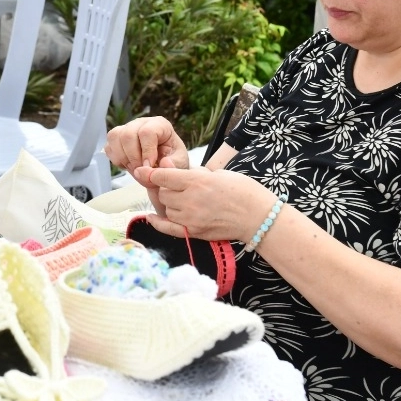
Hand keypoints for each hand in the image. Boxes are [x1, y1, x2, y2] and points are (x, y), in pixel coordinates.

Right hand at [104, 116, 186, 172]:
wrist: (162, 166)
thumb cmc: (172, 161)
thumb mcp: (180, 163)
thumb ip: (174, 165)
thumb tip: (164, 163)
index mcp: (159, 124)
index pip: (147, 132)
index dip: (147, 151)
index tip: (150, 166)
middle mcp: (141, 123)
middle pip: (128, 134)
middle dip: (133, 157)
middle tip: (142, 171)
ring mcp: (126, 129)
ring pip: (115, 137)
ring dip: (123, 158)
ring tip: (136, 169)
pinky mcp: (116, 139)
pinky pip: (109, 147)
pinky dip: (116, 160)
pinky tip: (128, 165)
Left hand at [139, 166, 276, 242]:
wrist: (258, 216)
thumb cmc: (241, 190)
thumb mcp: (216, 173)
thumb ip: (190, 172)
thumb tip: (167, 167)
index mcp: (196, 182)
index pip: (163, 176)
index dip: (151, 172)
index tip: (142, 170)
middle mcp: (190, 201)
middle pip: (162, 193)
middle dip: (166, 188)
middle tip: (178, 186)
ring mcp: (191, 219)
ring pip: (166, 208)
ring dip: (169, 203)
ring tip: (183, 199)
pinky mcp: (194, 233)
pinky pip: (168, 228)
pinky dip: (157, 222)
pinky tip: (151, 217)